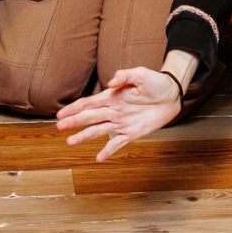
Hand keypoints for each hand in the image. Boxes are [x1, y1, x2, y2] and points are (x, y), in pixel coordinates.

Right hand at [55, 66, 183, 160]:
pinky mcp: (132, 133)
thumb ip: (124, 75)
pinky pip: (117, 143)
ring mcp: (121, 123)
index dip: (74, 108)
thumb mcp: (140, 73)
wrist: (172, 95)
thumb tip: (110, 82)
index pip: (89, 103)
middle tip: (59, 127)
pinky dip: (108, 151)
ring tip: (70, 142)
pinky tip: (98, 158)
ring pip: (98, 131)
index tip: (60, 114)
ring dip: (84, 136)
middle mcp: (114, 111)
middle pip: (89, 117)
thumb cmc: (155, 82)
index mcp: (112, 96)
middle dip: (74, 122)